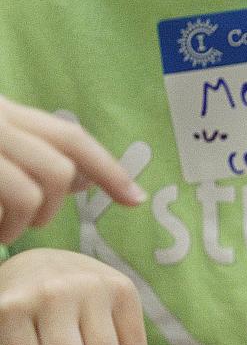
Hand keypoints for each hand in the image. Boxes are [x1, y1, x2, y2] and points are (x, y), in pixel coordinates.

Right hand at [0, 95, 144, 243]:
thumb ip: (31, 156)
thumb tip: (83, 182)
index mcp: (7, 112)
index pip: (71, 137)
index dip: (108, 169)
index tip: (136, 199)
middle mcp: (0, 117)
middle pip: (65, 162)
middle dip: (55, 203)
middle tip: (30, 223)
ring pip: (49, 179)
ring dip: (33, 219)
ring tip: (7, 232)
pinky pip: (20, 197)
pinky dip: (9, 228)